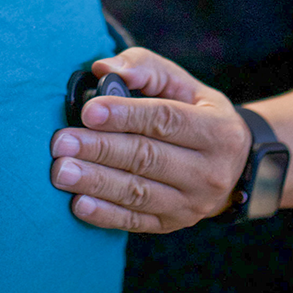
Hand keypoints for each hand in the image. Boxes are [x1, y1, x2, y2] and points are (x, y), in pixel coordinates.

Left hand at [48, 46, 250, 232]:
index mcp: (216, 131)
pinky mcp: (172, 224)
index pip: (166, 121)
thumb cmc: (196, 113)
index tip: (88, 111)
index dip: (126, 116)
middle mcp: (209, 172)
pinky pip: (136, 221)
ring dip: (96, 182)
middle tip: (61, 142)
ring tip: (61, 171)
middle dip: (101, 149)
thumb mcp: (183, 84)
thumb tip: (104, 68)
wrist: (231, 165)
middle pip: (148, 158)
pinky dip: (105, 214)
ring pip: (138, 192)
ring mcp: (192, 204)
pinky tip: (79, 204)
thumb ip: (145, 68)